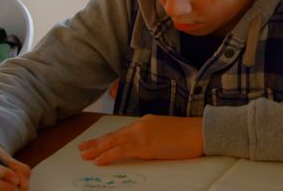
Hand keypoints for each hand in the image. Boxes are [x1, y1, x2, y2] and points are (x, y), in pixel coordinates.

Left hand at [78, 115, 203, 164]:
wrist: (200, 132)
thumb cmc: (189, 134)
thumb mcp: (166, 132)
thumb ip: (152, 136)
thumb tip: (144, 146)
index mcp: (146, 122)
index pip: (121, 131)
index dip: (107, 137)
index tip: (95, 142)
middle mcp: (141, 126)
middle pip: (113, 135)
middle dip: (96, 142)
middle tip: (82, 148)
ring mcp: (142, 135)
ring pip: (113, 142)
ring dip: (97, 149)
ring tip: (84, 156)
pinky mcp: (146, 146)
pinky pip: (121, 151)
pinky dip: (108, 155)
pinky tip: (98, 160)